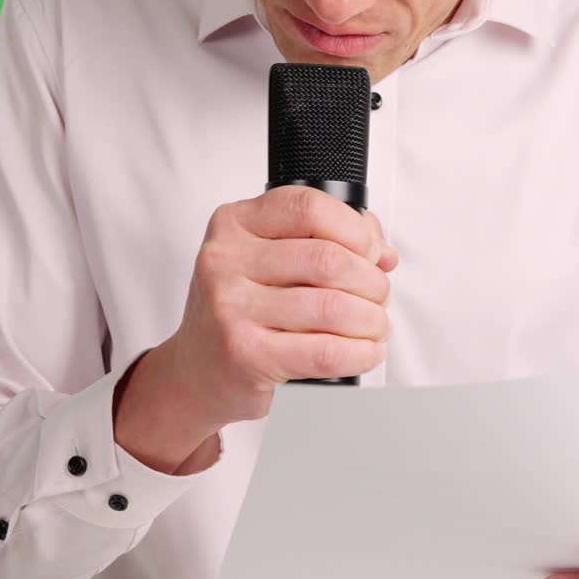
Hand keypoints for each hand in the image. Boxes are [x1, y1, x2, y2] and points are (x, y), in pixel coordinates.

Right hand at [115, 185, 398, 472]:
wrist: (196, 372)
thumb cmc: (241, 309)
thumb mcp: (268, 258)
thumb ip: (324, 238)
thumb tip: (382, 252)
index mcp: (235, 223)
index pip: (309, 207)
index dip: (356, 231)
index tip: (372, 253)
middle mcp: (225, 259)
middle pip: (327, 259)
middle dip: (371, 282)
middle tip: (378, 297)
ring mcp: (230, 307)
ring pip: (333, 307)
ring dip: (371, 320)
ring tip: (374, 326)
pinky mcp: (245, 354)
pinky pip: (325, 352)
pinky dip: (360, 353)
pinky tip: (365, 352)